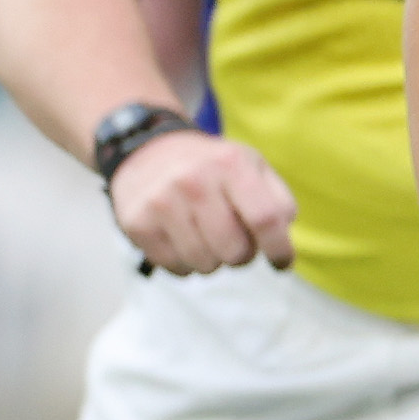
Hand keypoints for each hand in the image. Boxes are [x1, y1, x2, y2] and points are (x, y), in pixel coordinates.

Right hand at [101, 127, 294, 275]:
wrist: (146, 151)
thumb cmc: (209, 166)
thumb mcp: (250, 165)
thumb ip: (277, 198)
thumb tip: (281, 237)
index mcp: (230, 164)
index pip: (266, 219)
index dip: (279, 248)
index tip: (281, 262)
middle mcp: (194, 181)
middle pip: (235, 250)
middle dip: (242, 256)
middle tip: (236, 244)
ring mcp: (161, 203)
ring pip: (205, 264)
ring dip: (213, 261)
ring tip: (208, 241)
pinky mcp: (137, 224)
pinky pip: (175, 267)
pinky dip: (186, 265)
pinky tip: (184, 243)